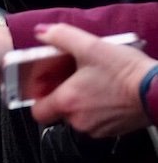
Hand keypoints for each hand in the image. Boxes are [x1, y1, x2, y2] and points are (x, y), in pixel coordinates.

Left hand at [30, 23, 155, 136]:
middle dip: (63, 95)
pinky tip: (107, 91)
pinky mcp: (115, 130)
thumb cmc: (124, 71)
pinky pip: (97, 120)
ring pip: (79, 116)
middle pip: (59, 112)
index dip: (38, 97)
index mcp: (68, 102)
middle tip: (71, 77)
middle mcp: (79, 121)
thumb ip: (60, 36)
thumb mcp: (89, 45)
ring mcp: (98, 129)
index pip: (38, 112)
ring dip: (82, 101)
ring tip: (93, 81)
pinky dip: (98, 108)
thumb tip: (41, 31)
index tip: (44, 84)